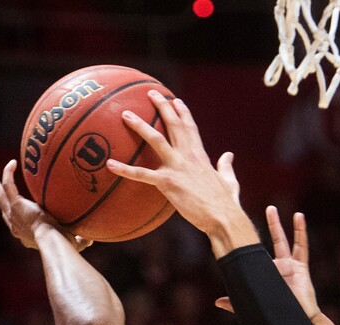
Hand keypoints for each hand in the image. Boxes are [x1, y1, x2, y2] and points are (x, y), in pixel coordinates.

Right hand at [0, 160, 90, 251]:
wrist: (55, 242)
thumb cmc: (65, 247)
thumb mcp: (73, 243)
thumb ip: (81, 240)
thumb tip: (90, 239)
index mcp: (26, 235)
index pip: (18, 224)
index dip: (16, 216)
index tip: (19, 208)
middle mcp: (16, 226)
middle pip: (3, 209)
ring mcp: (14, 216)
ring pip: (0, 196)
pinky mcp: (16, 205)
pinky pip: (8, 185)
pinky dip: (8, 174)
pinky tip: (13, 163)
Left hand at [106, 95, 256, 252]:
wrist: (223, 217)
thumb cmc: (227, 204)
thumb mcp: (230, 181)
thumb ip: (226, 167)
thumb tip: (228, 156)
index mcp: (201, 155)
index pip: (190, 128)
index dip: (182, 112)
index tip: (175, 100)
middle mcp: (188, 156)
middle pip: (173, 124)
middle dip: (162, 106)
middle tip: (150, 92)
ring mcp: (177, 167)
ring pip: (155, 139)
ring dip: (140, 125)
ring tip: (125, 114)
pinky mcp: (168, 183)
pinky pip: (142, 175)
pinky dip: (124, 170)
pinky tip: (110, 164)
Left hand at [216, 206, 319, 319]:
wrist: (296, 320)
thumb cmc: (276, 314)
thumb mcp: (254, 304)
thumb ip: (236, 302)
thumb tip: (216, 301)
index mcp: (267, 273)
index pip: (256, 254)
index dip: (249, 241)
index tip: (237, 228)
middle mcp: (278, 266)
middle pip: (269, 242)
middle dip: (264, 227)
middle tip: (255, 212)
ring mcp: (290, 265)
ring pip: (283, 240)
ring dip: (277, 224)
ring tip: (271, 209)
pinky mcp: (301, 267)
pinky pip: (302, 246)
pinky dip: (301, 231)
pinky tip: (298, 216)